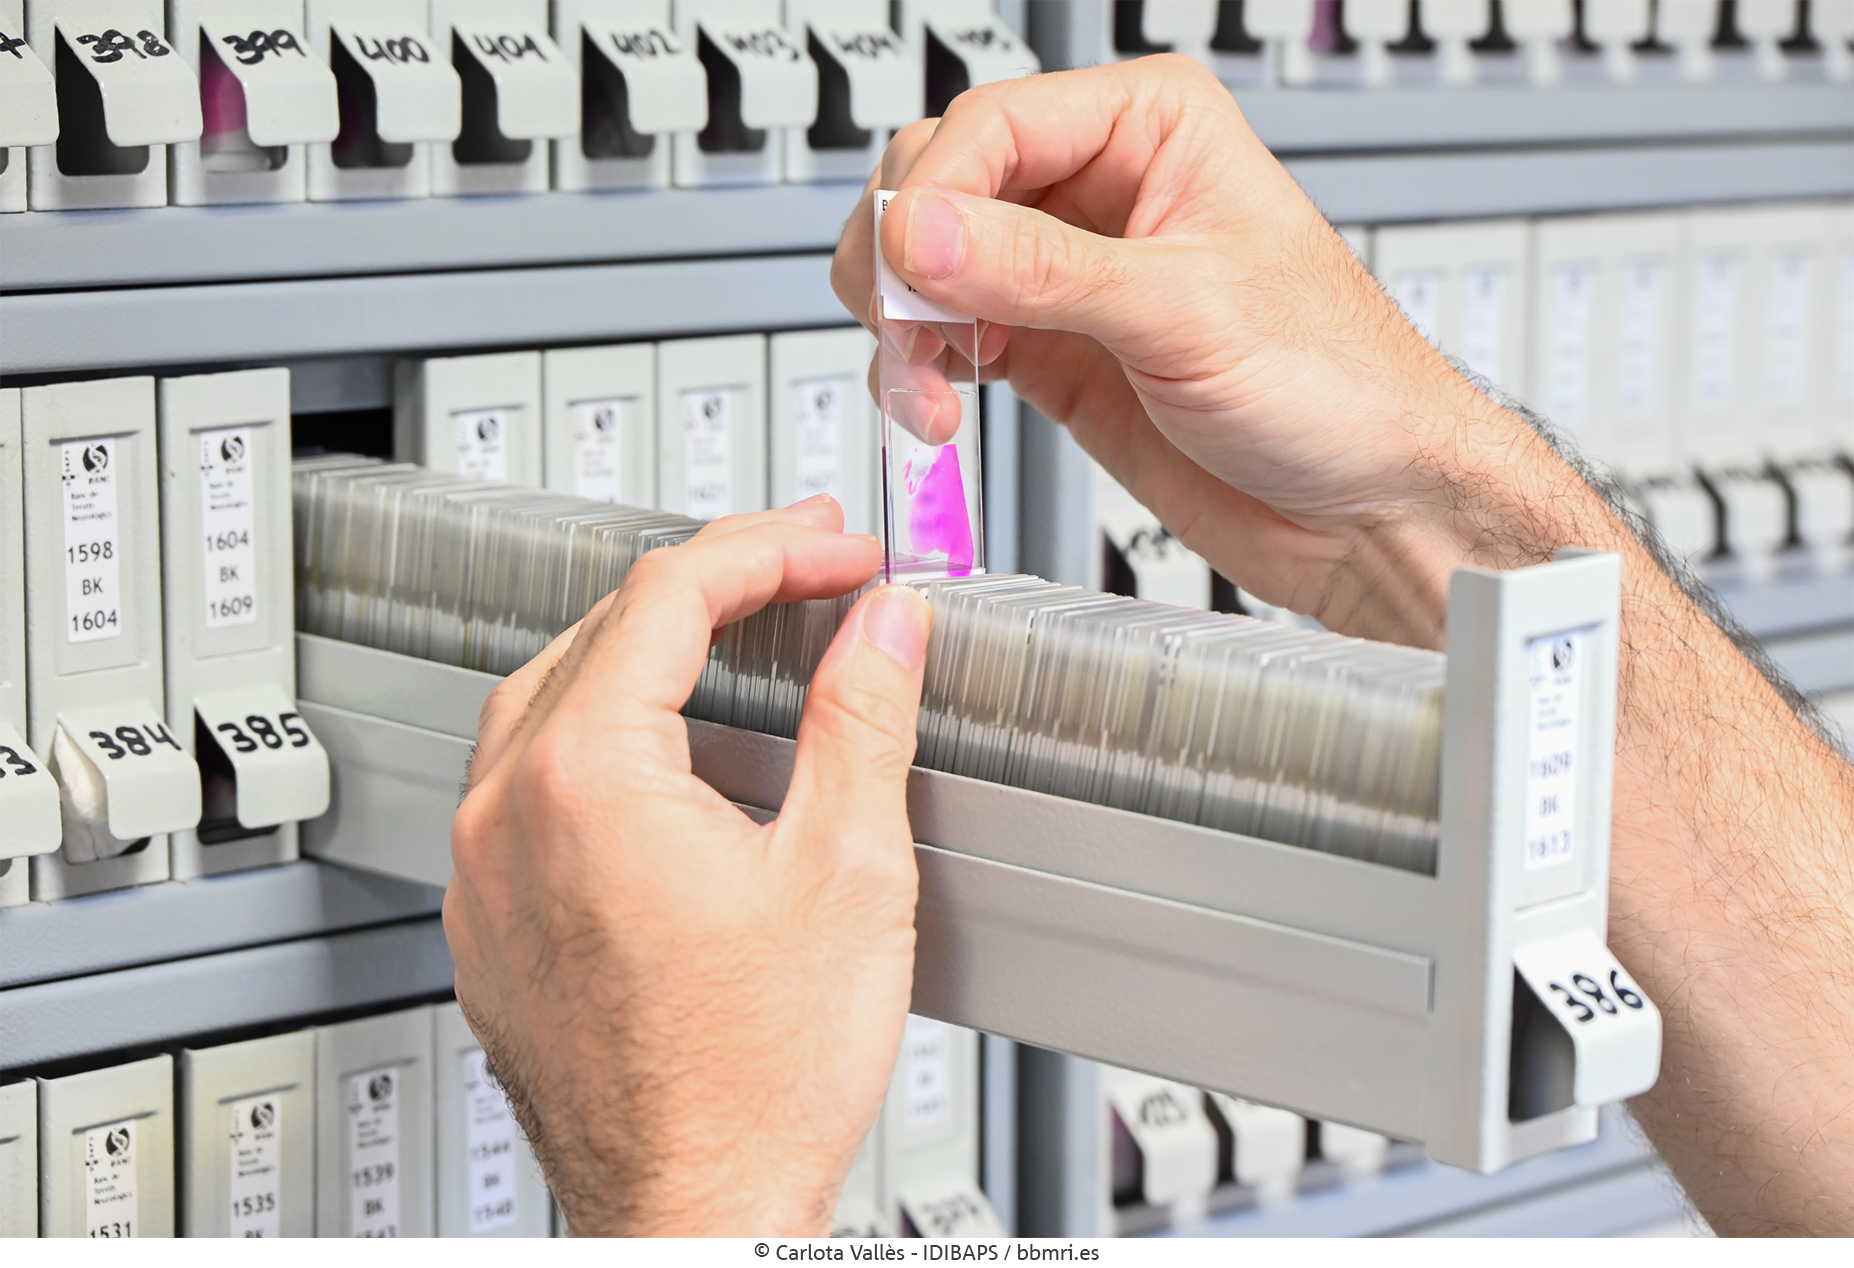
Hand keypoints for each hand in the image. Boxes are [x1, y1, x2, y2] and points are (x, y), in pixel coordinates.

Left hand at [442, 499, 933, 1235]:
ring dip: (648, 644)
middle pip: (601, 627)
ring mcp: (482, 873)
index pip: (670, 593)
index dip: (771, 552)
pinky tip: (665, 743)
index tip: (840, 555)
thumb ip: (862, 719)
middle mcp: (506, 815)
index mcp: (586, 780)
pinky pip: (524, 777)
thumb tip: (881, 623)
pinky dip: (600, 725)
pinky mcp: (488, 922)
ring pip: (550, 694)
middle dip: (715, 580)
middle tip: (808, 566)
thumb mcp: (848, 872)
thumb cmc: (755, 1083)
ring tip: (739, 627)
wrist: (692, 1212)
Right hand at [832, 56, 1591, 647]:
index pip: (991, 125)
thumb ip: (1044, 269)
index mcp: (1150, 128)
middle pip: (938, 186)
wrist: (1366, 511)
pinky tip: (940, 406)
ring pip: (925, 265)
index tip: (906, 273)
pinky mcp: (1049, 352)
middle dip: (903, 264)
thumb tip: (922, 232)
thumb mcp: (1188, 311)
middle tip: (909, 335)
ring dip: (902, 327)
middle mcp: (1100, 188)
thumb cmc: (1340, 385)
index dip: (932, 198)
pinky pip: (944, 338)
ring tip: (927, 389)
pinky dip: (919, 371)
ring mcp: (1066, 275)